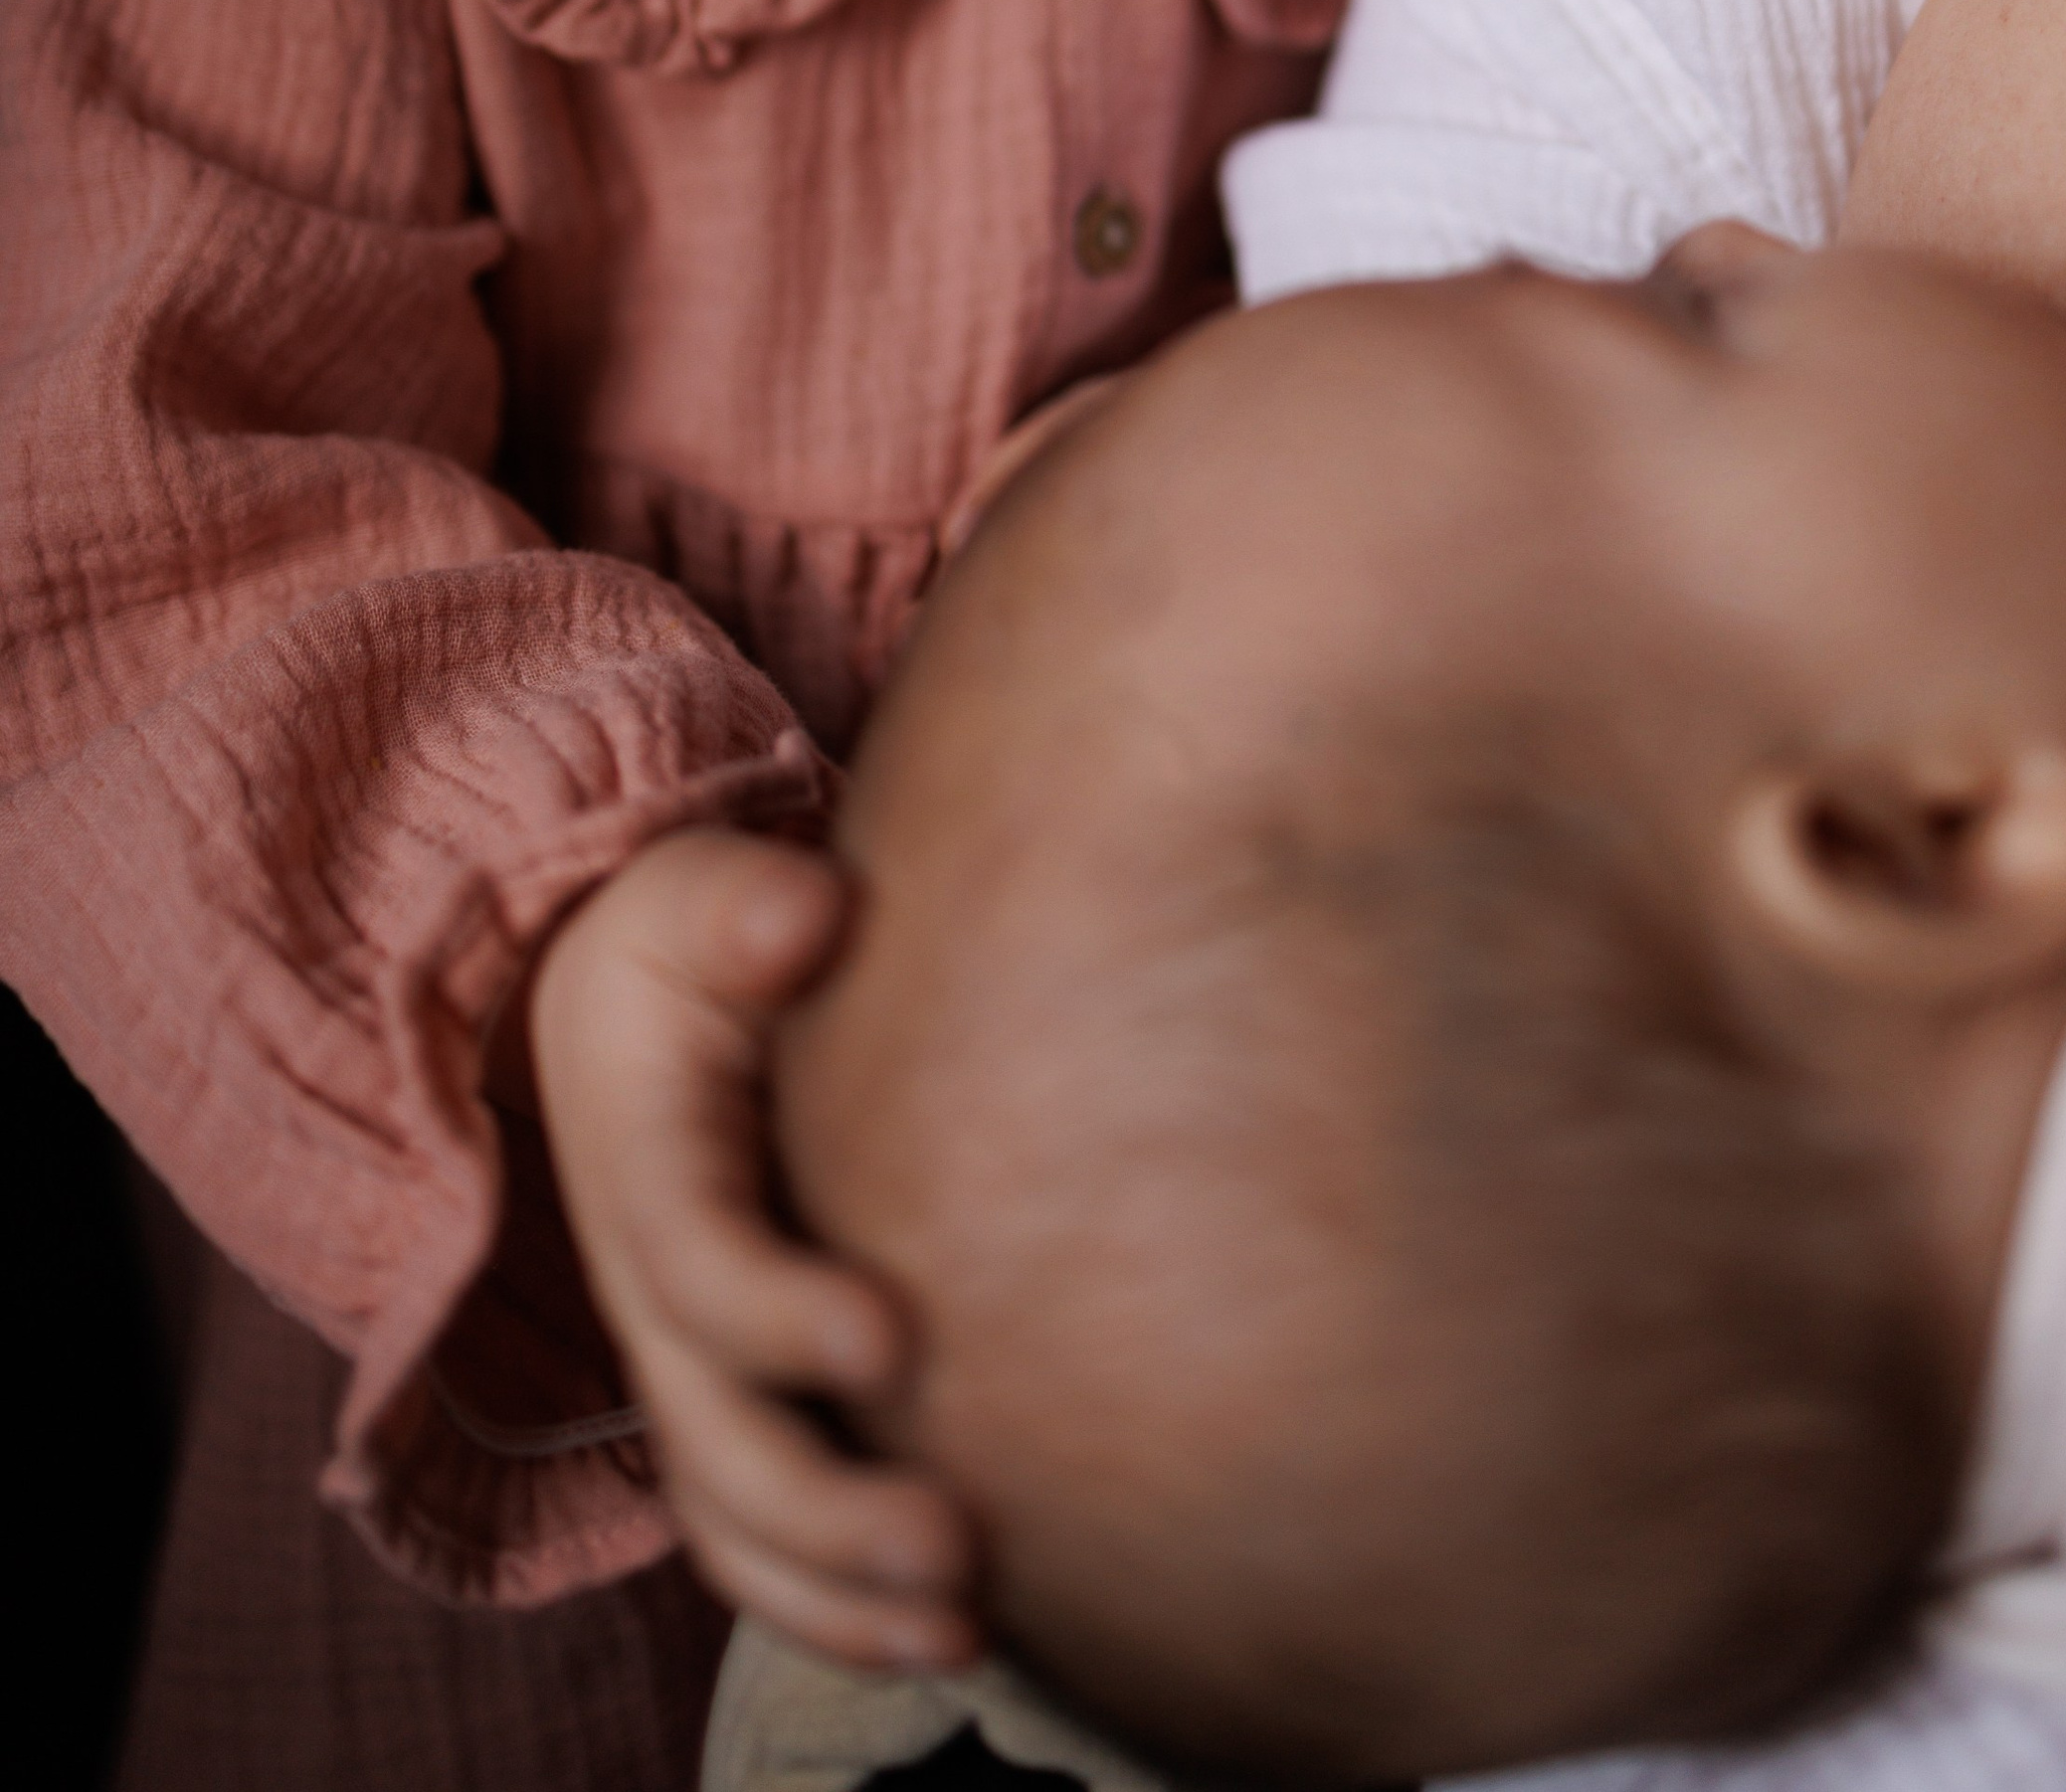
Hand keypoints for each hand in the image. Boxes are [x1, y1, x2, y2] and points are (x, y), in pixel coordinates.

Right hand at [529, 822, 975, 1665]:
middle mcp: (651, 1293)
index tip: (892, 1341)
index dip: (780, 1314)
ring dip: (840, 1595)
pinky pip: (762, 1539)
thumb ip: (746, 904)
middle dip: (831, 1510)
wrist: (632, 1000)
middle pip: (716, 1439)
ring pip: (734, 1522)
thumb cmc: (691, 938)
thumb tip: (807, 911)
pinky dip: (837, 1609)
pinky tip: (953, 1640)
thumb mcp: (696, 890)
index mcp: (644, 1165)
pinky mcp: (736, 1400)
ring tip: (967, 1629)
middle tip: (959, 1543)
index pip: (698, 1262)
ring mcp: (687, 1363)